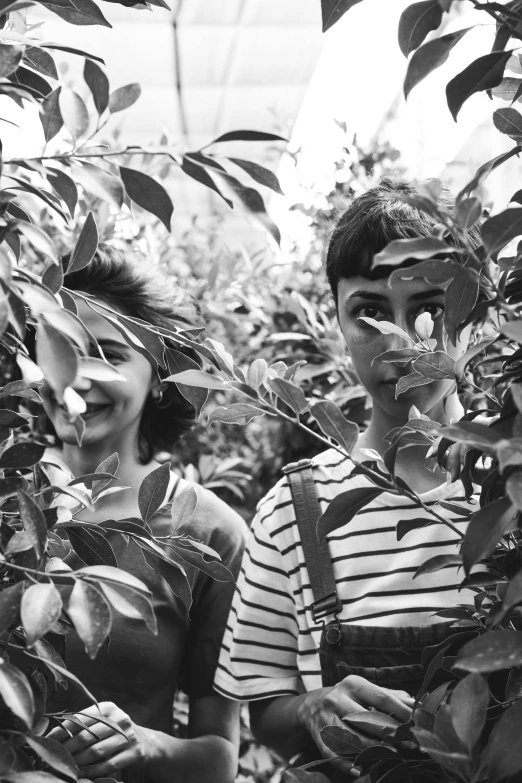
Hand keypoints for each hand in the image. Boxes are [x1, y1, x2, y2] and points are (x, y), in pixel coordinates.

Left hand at [47, 701, 152, 778]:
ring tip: (64, 768)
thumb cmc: (114, 733)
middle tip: (52, 759)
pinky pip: (108, 765)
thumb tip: (51, 736)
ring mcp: (129, 736)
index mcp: (108, 708)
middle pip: (86, 736)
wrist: (146, 744)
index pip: (79, 718)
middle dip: (66, 750)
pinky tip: (80, 775)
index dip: (61, 731)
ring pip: (96, 752)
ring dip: (77, 762)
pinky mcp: (135, 753)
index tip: (46, 742)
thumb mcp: (103, 723)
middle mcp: (120, 719)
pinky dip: (92, 772)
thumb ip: (83, 725)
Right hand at [296, 675, 413, 774]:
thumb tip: (414, 703)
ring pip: (353, 738)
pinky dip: (347, 764)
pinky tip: (361, 770)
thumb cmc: (347, 697)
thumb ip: (389, 695)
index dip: (400, 711)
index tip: (416, 722)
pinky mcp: (320, 736)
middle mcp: (337, 699)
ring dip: (374, 749)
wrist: (311, 705)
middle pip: (368, 719)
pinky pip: (334, 753)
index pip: (381, 698)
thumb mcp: (364, 690)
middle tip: (409, 743)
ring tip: (393, 755)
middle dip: (390, 733)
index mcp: (352, 684)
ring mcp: (327, 718)